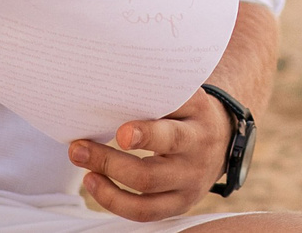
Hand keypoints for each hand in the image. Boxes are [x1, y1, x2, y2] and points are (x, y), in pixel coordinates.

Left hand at [70, 87, 229, 220]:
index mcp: (198, 125)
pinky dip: (114, 202)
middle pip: (150, 173)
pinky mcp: (179, 204)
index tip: (120, 132)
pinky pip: (144, 213)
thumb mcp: (185, 96)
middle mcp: (195, 159)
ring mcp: (188, 186)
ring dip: (107, 185)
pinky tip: (95, 184)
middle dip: (109, 162)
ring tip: (85, 169)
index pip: (172, 135)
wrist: (222, 138)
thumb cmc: (190, 112)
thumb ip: (158, 93)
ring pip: (145, 196)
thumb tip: (113, 88)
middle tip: (78, 148)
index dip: (146, 135)